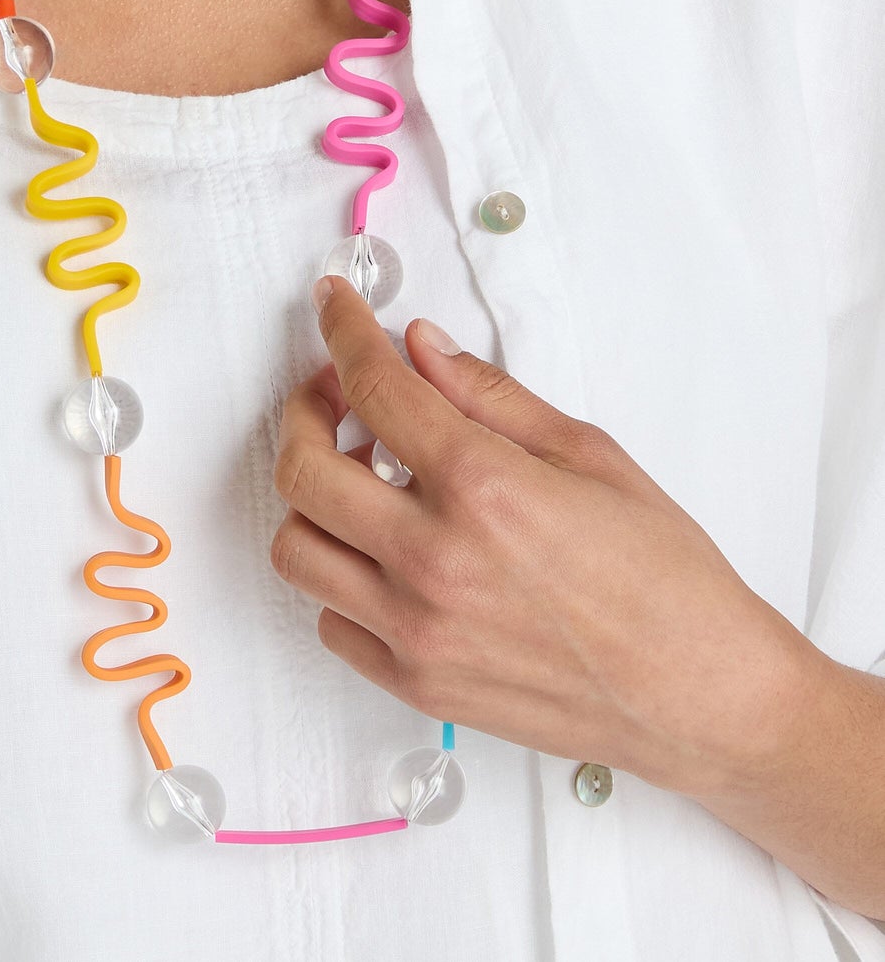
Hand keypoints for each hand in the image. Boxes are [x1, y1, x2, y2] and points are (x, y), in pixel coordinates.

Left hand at [269, 276, 818, 799]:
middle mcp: (434, 560)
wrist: (700, 695)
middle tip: (336, 391)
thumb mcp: (587, 453)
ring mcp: (418, 631)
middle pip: (302, 469)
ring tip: (360, 476)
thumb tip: (417, 345)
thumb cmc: (663, 573)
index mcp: (482, 487)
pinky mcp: (418, 685)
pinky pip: (331, 621)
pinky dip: (342, 576)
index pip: (373, 385)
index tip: (335, 304)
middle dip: (305, 410)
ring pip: (297, 549)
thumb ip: (488, 395)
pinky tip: (387, 551)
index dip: (343, 329)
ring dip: (315, 499)